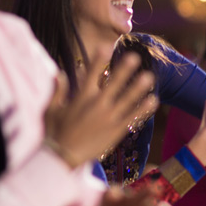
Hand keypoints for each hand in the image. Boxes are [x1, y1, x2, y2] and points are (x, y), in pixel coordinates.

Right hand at [43, 50, 157, 167]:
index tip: (106, 47)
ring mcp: (108, 118)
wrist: (62, 158)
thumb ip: (58, 91)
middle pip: (114, 83)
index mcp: (81, 97)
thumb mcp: (52, 110)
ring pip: (127, 99)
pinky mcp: (115, 131)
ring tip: (149, 76)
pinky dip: (143, 109)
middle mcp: (97, 105)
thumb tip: (59, 74)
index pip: (90, 74)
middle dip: (124, 69)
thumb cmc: (54, 133)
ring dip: (138, 87)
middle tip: (135, 57)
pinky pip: (132, 117)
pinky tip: (153, 100)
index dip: (99, 60)